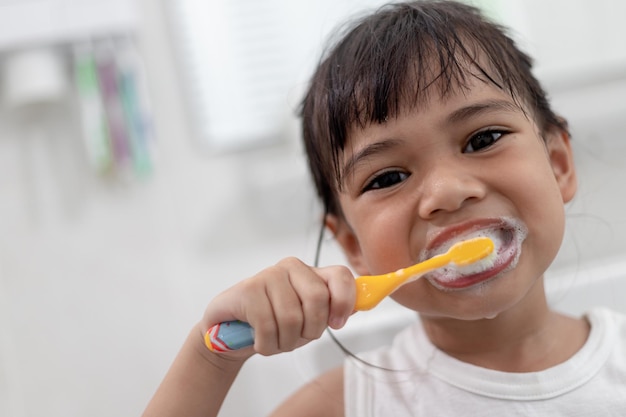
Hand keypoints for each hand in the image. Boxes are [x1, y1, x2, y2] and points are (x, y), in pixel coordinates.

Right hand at [202, 257, 355, 355]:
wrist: (232, 331)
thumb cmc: (275, 323)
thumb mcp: (309, 319)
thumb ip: (335, 308)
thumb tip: (366, 301)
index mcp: (311, 273)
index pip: (340, 276)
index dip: (344, 302)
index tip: (337, 324)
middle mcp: (291, 267)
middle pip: (317, 300)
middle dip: (310, 330)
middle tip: (297, 337)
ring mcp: (268, 275)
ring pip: (292, 318)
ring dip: (284, 342)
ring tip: (275, 340)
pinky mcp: (248, 289)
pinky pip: (267, 325)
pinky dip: (266, 344)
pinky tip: (259, 341)